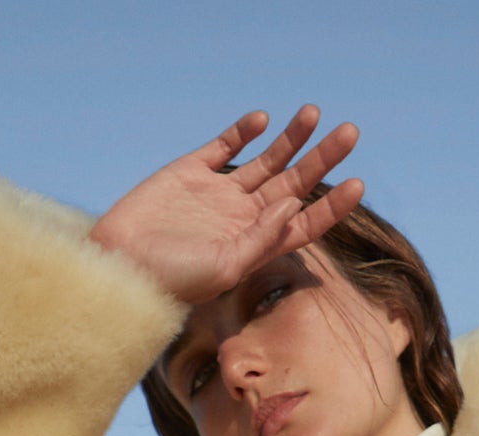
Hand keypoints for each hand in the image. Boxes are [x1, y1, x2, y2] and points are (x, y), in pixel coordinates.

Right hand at [85, 105, 362, 304]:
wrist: (122, 265)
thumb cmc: (173, 280)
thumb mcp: (225, 267)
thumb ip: (261, 238)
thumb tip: (294, 205)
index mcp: (256, 245)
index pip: (304, 224)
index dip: (331, 205)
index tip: (357, 183)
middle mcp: (243, 218)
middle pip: (293, 185)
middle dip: (322, 159)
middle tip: (350, 133)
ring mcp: (219, 193)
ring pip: (266, 161)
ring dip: (291, 139)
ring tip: (314, 114)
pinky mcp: (191, 171)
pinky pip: (223, 146)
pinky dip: (243, 132)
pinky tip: (262, 121)